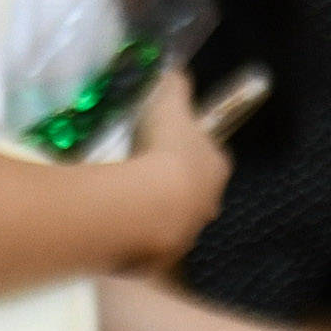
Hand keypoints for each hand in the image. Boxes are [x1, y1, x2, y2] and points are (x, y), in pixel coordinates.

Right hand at [115, 67, 232, 265]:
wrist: (146, 207)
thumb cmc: (165, 150)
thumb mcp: (170, 105)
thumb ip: (175, 88)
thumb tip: (175, 72)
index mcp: (216, 166)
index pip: (212, 157)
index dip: (193, 151)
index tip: (173, 146)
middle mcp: (208, 203)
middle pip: (196, 193)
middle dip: (176, 187)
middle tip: (146, 176)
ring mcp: (186, 234)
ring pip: (173, 221)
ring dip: (155, 213)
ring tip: (125, 202)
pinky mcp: (160, 258)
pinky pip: (148, 244)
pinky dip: (135, 235)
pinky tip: (115, 224)